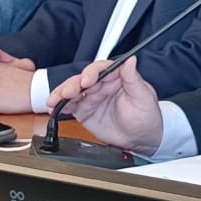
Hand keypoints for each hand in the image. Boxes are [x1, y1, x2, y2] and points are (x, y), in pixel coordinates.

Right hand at [47, 58, 163, 151]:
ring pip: (73, 91)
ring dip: (62, 94)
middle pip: (82, 79)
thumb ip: (133, 79)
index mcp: (116, 77)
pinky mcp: (84, 111)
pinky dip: (59, 106)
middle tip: (69, 92)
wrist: (141, 140)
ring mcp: (91, 97)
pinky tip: (54, 107)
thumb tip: (130, 60)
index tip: (88, 79)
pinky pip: (69, 106)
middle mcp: (101, 85)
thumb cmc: (146, 116)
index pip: (101, 69)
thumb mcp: (143, 97)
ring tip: (55, 99)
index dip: (92, 72)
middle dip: (73, 84)